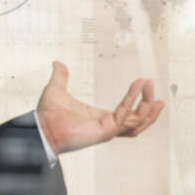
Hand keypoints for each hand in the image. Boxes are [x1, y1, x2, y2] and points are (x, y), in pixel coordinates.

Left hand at [34, 61, 164, 154]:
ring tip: (152, 89)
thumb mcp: (57, 88)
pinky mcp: (104, 131)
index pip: (127, 113)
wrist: (40, 127)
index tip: (145, 84)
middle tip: (154, 88)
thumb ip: (61, 75)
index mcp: (100, 118)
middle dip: (149, 107)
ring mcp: (106, 130)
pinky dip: (132, 100)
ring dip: (147, 108)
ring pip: (136, 123)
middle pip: (137, 121)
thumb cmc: (48, 114)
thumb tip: (57, 63)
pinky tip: (138, 85)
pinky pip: (123, 115)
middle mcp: (106, 126)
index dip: (138, 101)